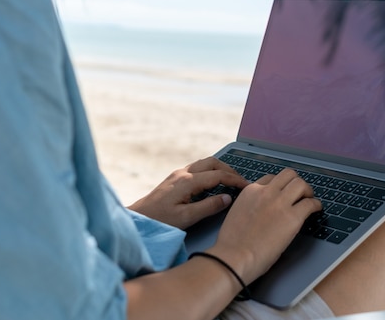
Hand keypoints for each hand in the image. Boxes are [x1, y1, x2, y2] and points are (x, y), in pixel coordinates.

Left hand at [128, 157, 248, 228]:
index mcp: (187, 182)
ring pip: (204, 163)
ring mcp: (177, 174)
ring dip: (219, 168)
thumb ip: (209, 207)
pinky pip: (197, 168)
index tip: (247, 186)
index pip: (219, 175)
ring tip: (230, 180)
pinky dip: (209, 171)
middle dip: (229, 170)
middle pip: (212, 162)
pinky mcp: (174, 178)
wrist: (137, 219)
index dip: (235, 180)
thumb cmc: (159, 221)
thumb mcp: (187, 218)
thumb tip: (227, 198)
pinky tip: (212, 182)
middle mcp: (183, 173)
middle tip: (240, 181)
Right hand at [209, 169, 321, 283]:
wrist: (234, 257)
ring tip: (309, 200)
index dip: (280, 186)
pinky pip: (310, 203)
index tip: (284, 193)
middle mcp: (266, 192)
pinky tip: (316, 209)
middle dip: (296, 183)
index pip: (270, 178)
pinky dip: (316, 205)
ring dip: (307, 191)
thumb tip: (261, 211)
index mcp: (250, 191)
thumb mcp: (237, 214)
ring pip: (300, 184)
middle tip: (300, 194)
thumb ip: (250, 206)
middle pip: (288, 175)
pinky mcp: (293, 217)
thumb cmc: (232, 244)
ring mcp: (280, 203)